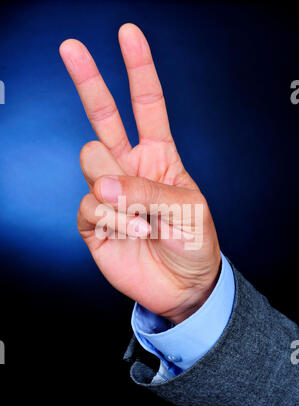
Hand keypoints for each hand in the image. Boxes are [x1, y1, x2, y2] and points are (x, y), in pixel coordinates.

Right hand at [60, 24, 220, 323]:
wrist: (183, 285)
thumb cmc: (193, 242)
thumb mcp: (187, 209)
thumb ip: (147, 191)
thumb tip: (103, 185)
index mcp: (158, 157)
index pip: (146, 105)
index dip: (138, 69)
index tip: (127, 34)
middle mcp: (128, 169)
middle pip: (102, 116)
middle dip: (87, 79)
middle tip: (71, 47)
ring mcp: (108, 193)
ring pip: (91, 162)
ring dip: (115, 188)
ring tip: (137, 217)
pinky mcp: (92, 221)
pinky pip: (88, 204)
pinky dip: (112, 218)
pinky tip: (130, 231)